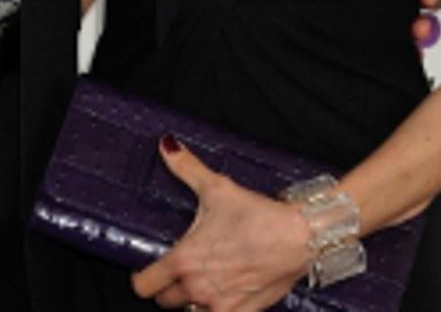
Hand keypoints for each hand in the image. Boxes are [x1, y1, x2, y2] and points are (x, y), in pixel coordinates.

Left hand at [131, 136, 308, 310]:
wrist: (298, 238)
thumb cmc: (257, 216)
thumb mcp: (216, 187)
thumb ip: (186, 167)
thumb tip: (166, 145)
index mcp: (184, 260)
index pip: (144, 285)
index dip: (141, 279)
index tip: (145, 272)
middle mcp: (197, 286)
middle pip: (165, 302)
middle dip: (168, 289)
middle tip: (176, 275)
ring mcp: (219, 304)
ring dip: (190, 302)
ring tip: (199, 285)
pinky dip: (215, 311)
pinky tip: (221, 297)